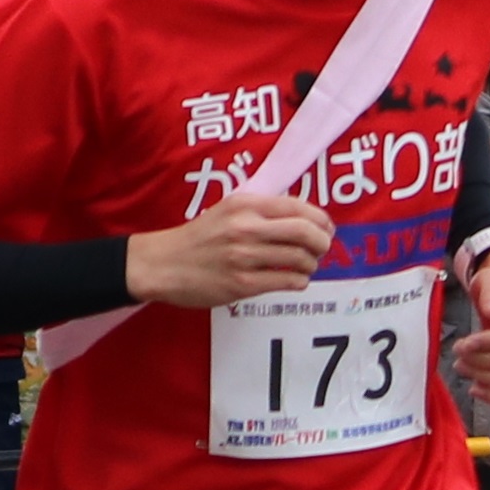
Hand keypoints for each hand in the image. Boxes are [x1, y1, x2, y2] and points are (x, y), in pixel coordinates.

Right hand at [126, 194, 331, 308]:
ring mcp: (245, 257)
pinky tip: (294, 280)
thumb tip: (304, 217)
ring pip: (301, 259)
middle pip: (306, 233)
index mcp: (245, 204)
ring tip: (305, 266)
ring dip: (311, 265)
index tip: (326, 229)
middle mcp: (246, 228)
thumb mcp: (227, 210)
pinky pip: (288, 282)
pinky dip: (299, 281)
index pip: (299, 207)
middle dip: (323, 243)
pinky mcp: (243, 284)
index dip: (321, 220)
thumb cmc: (199, 237)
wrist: (163, 264)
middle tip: (322, 249)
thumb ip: (261, 210)